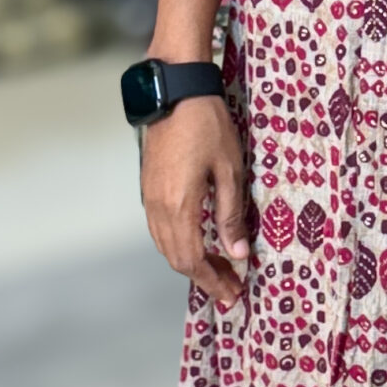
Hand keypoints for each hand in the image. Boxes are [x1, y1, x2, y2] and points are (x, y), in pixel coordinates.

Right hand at [140, 93, 251, 309]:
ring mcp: (149, 197)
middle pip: (176, 258)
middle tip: (230, 286)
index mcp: (179, 206)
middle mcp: (158, 207)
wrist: (176, 91)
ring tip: (219, 267)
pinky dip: (179, 244)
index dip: (212, 282)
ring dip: (190, 262)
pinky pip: (160, 228)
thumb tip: (237, 252)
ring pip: (166, 245)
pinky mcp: (148, 186)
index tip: (231, 295)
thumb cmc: (207, 125)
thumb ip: (230, 215)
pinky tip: (198, 241)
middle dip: (203, 277)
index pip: (192, 261)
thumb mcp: (229, 170)